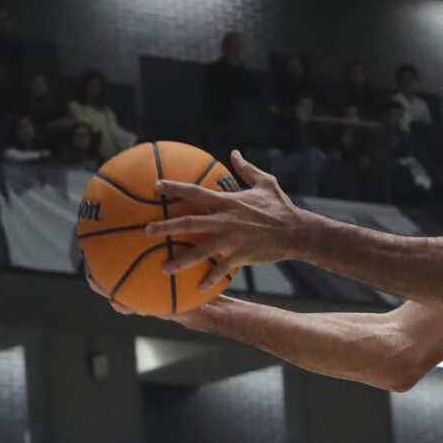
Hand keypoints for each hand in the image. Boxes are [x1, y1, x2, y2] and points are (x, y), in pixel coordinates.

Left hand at [148, 153, 305, 275]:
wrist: (296, 232)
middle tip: (146, 231)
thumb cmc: (281, 206)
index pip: (195, 192)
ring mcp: (231, 240)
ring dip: (180, 260)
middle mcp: (225, 220)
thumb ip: (246, 169)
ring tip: (163, 269)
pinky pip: (220, 270)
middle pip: (189, 223)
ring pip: (199, 251)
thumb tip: (234, 153)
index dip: (175, 188)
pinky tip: (198, 289)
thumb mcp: (265, 182)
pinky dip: (209, 279)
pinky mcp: (239, 256)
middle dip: (166, 227)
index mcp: (228, 201)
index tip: (156, 186)